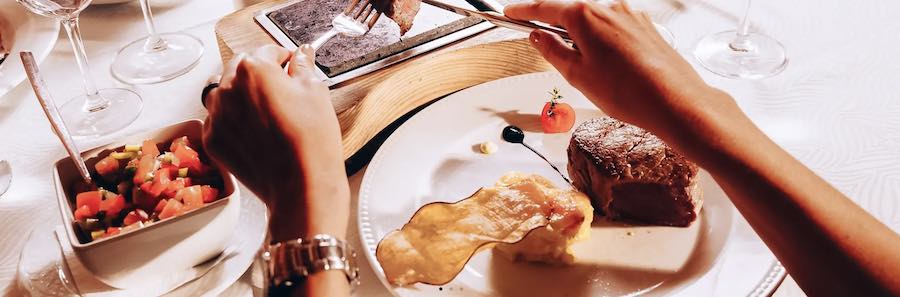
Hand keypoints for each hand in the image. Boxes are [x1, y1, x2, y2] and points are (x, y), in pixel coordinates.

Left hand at [202, 45, 349, 240]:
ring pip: (225, 94)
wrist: (300, 186)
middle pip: (241, 69)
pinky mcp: (213, 141)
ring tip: (267, 112)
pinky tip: (257, 133)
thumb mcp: (316, 92)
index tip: (291, 65)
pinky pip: (219, 121)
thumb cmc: (311, 140)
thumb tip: (302, 54)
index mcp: (253, 69)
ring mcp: (216, 116)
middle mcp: (227, 89)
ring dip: (242, 96)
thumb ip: (303, 67)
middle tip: (282, 90)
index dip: (284, 58)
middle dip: (259, 75)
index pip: (267, 51)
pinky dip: (234, 122)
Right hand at [505, 1, 739, 148]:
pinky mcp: (646, 29)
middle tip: (548, 50)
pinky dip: (605, 46)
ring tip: (589, 74)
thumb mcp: (576, 74)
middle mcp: (610, 9)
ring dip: (584, 42)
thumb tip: (538, 37)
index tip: (511, 12)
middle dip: (558, 30)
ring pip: (595, 24)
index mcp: (586, 15)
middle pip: (573, 14)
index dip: (524, 11)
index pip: (545, 8)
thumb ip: (552, 51)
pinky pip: (615, 32)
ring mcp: (631, 17)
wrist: (674, 101)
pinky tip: (609, 70)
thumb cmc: (628, 91)